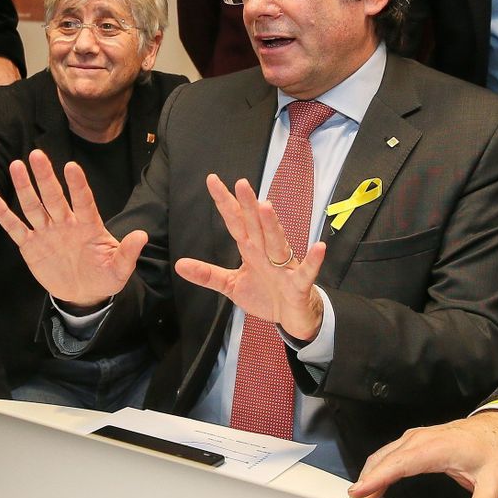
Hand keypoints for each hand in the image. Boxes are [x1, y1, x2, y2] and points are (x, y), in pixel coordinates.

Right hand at [0, 149, 144, 307]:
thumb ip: (127, 253)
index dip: (78, 185)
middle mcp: (66, 223)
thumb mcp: (119, 269)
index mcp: (88, 226)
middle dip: (45, 177)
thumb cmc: (104, 276)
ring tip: (16, 165)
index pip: (83, 201)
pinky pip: (15, 228)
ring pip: (33, 206)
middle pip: (54, 197)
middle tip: (37, 155)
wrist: (84, 294)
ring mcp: (47, 232)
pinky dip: (3, 214)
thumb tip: (142, 236)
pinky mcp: (31, 246)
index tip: (71, 167)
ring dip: (24, 187)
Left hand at [173, 174, 327, 341]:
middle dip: (248, 205)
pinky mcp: (299, 284)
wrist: (292, 317)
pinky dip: (313, 260)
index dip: (225, 202)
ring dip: (272, 225)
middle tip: (240, 183)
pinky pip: (306, 271)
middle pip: (255, 225)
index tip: (212, 180)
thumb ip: (207, 274)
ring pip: (277, 242)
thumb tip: (179, 264)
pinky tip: (318, 247)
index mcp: (251, 249)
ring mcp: (284, 266)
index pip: (235, 221)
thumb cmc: (266, 295)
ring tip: (266, 206)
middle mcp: (267, 252)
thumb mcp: (231, 285)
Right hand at [348, 411, 497, 497]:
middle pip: (383, 460)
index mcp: (436, 447)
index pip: (400, 462)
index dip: (378, 477)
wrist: (497, 428)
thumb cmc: (492, 449)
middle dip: (365, 484)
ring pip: (382, 457)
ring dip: (367, 477)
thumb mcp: (493, 480)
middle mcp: (420, 440)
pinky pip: (387, 455)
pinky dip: (375, 471)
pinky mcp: (413, 442)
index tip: (360, 492)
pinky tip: (371, 487)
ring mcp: (414, 439)